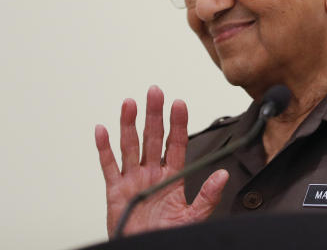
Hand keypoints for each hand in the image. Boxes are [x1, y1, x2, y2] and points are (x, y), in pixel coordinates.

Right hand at [94, 86, 228, 237]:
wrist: (146, 249)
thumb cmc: (169, 234)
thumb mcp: (193, 216)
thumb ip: (208, 196)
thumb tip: (223, 175)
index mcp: (173, 177)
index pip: (176, 143)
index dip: (178, 123)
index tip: (179, 103)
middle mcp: (152, 173)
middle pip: (153, 137)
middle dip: (154, 114)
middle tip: (155, 91)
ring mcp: (133, 180)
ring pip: (130, 146)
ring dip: (129, 124)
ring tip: (130, 103)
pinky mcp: (115, 191)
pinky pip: (108, 166)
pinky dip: (104, 148)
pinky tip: (102, 130)